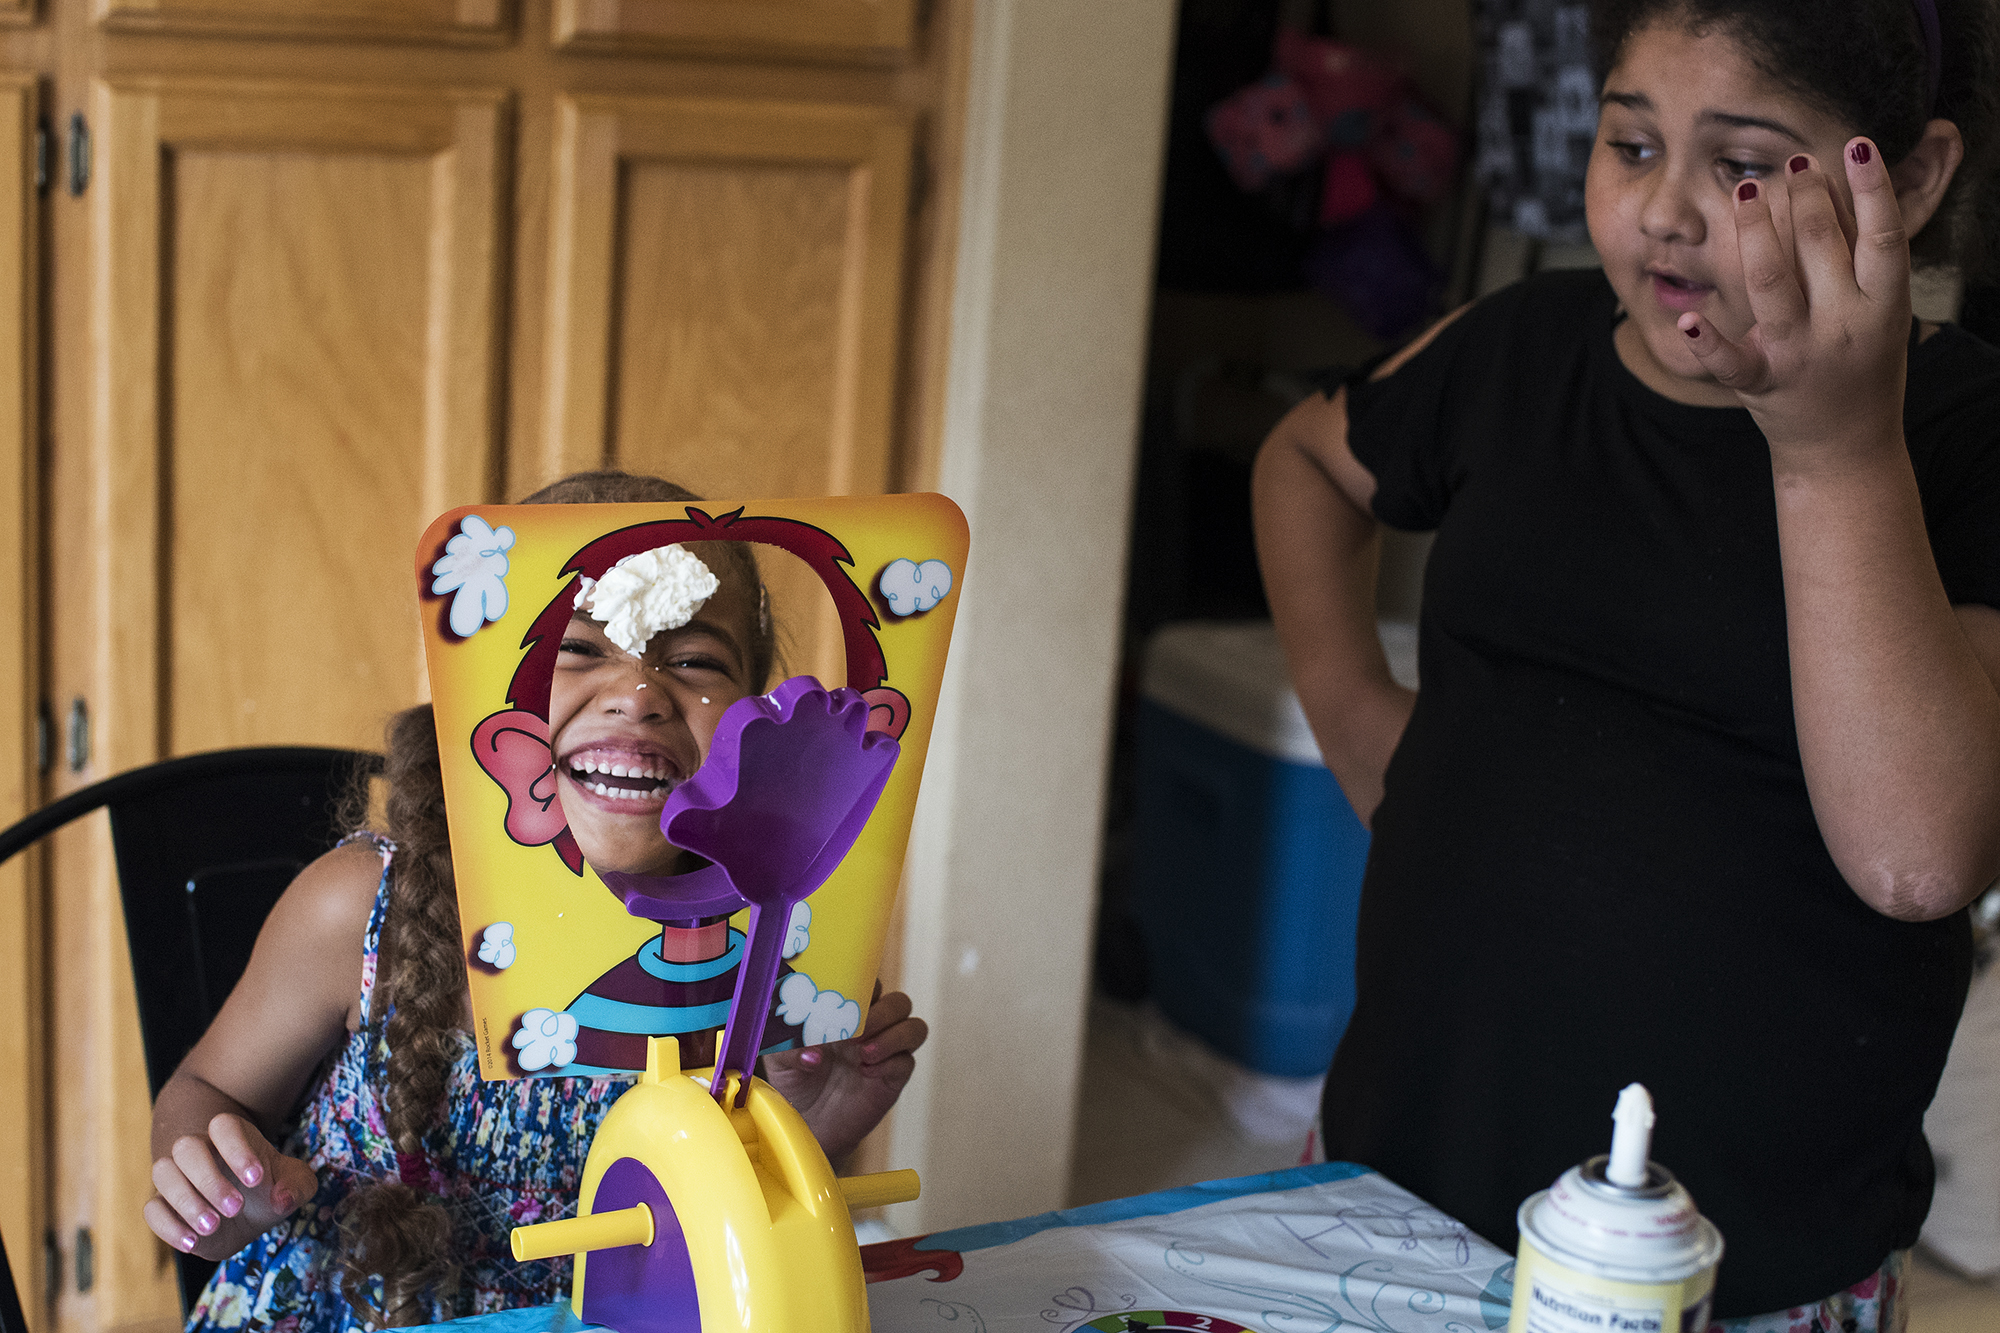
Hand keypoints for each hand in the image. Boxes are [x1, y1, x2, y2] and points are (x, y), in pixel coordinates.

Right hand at [143, 1112, 317, 1259]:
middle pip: (186, 1147)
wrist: (246, 1215)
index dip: (237, 1149)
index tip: (257, 1178)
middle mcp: (199, 1150)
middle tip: (236, 1207)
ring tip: (213, 1226)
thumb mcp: (296, 1184)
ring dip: (186, 1201)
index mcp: (232, 1136)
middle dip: (209, 1179)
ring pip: (163, 1173)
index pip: (224, 1126)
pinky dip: (168, 1226)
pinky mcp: (162, 1205)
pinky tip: (193, 1243)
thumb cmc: (271, 1188)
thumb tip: (282, 1198)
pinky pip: (151, 1209)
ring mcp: (176, 1176)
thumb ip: (297, 1186)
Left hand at [761, 984, 927, 1164]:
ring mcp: (885, 1051)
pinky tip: (867, 1072)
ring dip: (893, 1036)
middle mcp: (871, 1027)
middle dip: (882, 1012)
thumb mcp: (780, 1060)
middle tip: (858, 1031)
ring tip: (863, 1053)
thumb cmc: (795, 1083)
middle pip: (898, 1002)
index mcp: (846, 1012)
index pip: (868, 983)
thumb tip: (812, 1052)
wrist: (807, 1124)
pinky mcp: (893, 1078)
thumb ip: (790, 1048)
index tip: (845, 998)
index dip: (864, 985)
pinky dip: (890, 1063)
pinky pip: (907, 1062)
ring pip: (913, 1027)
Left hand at [1679, 140, 1908, 465]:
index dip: (1872, 188)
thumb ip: (1863, 258)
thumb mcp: (1881, 311)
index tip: (1857, 145)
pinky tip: (1688, 317)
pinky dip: (1706, 341)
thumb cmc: (1862, 361)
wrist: (1846, 445)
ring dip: (1757, 233)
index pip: (1883, 237)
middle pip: (1823, 247)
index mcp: (1883, 306)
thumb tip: (1842, 181)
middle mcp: (1843, 327)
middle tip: (1795, 163)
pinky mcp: (1760, 381)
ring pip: (1772, 284)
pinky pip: (1729, 360)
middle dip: (1807, 198)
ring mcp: (1799, 354)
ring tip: (1746, 190)